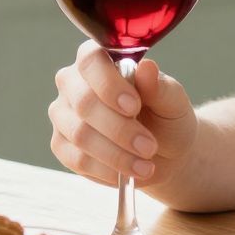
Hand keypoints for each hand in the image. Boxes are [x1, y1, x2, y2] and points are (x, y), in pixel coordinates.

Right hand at [49, 41, 196, 189]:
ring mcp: (63, 114)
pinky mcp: (61, 145)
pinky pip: (76, 159)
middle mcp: (74, 83)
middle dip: (119, 129)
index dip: (109, 85)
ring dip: (116, 154)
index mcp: (100, 60)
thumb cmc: (166, 118)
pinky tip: (127, 174)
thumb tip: (147, 68)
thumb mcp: (173, 102)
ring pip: (79, 134)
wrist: (163, 152)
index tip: (135, 106)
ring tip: (146, 166)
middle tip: (149, 146)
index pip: (91, 61)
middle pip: (83, 102)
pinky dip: (105, 170)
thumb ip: (159, 86)